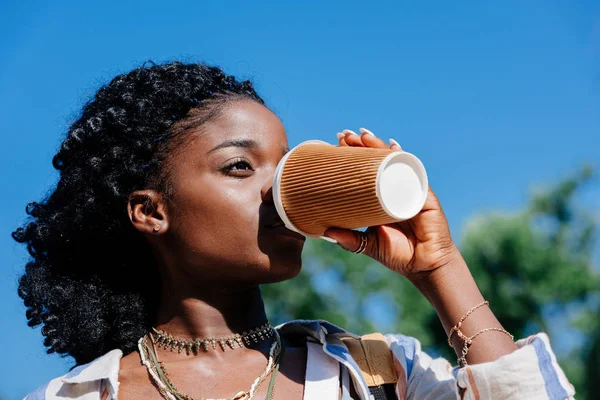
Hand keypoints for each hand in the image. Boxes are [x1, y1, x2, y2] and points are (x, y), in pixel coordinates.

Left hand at [323, 128, 460, 281]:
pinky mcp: (423, 194)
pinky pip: (412, 171)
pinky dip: (402, 158)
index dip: (351, 159)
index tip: (335, 146)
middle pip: (377, 162)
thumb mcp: (368, 244)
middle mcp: (394, 189)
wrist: (424, 266)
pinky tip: (393, 146)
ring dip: (378, 146)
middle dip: (361, 146)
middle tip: (344, 136)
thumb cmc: (399, 254)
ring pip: (393, 161)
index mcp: (380, 199)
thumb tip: (325, 231)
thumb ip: (349, 239)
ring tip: (363, 136)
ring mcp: (409, 189)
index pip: (364, 173)